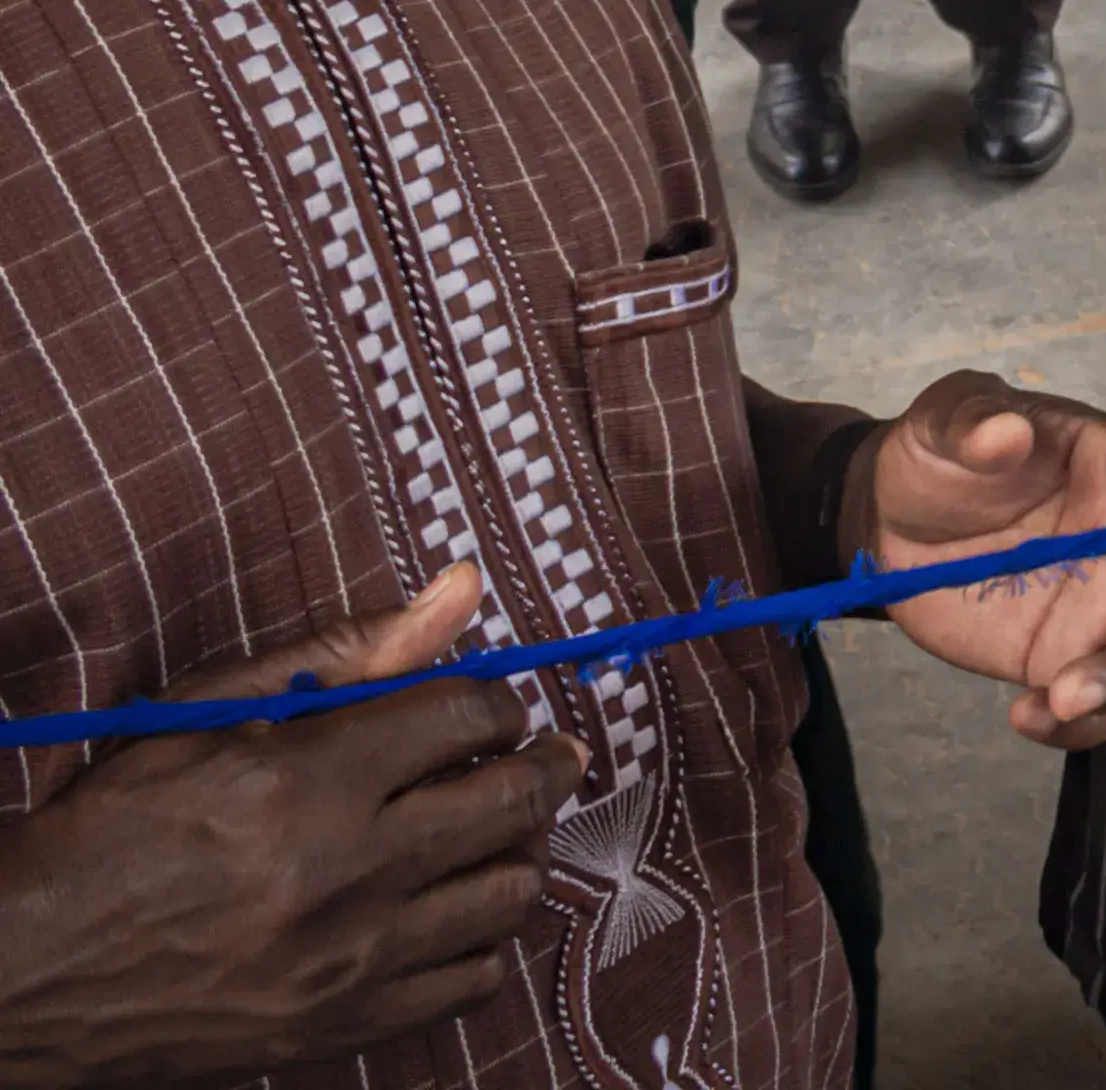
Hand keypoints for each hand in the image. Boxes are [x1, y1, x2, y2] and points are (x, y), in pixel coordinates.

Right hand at [0, 564, 584, 1086]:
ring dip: (522, 847)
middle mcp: (340, 873)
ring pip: (507, 892)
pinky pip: (471, 980)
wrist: (30, 968)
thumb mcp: (208, 714)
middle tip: (545, 755)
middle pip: (511, 802)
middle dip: (544, 764)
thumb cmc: (116, 825)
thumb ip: (347, 651)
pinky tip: (457, 906)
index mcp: (305, 783)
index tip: (486, 710)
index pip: (467, 718)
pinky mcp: (340, 1026)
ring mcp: (347, 960)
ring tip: (500, 828)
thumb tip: (461, 588)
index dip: (494, 703)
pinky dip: (485, 936)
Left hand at [856, 371, 1105, 749]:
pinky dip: (1078, 725)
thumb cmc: (940, 460)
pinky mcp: (1070, 659)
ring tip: (1068, 694)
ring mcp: (1105, 605)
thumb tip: (1002, 432)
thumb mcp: (942, 422)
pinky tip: (1028, 716)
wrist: (892, 533)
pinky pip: (1102, 705)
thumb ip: (972, 423)